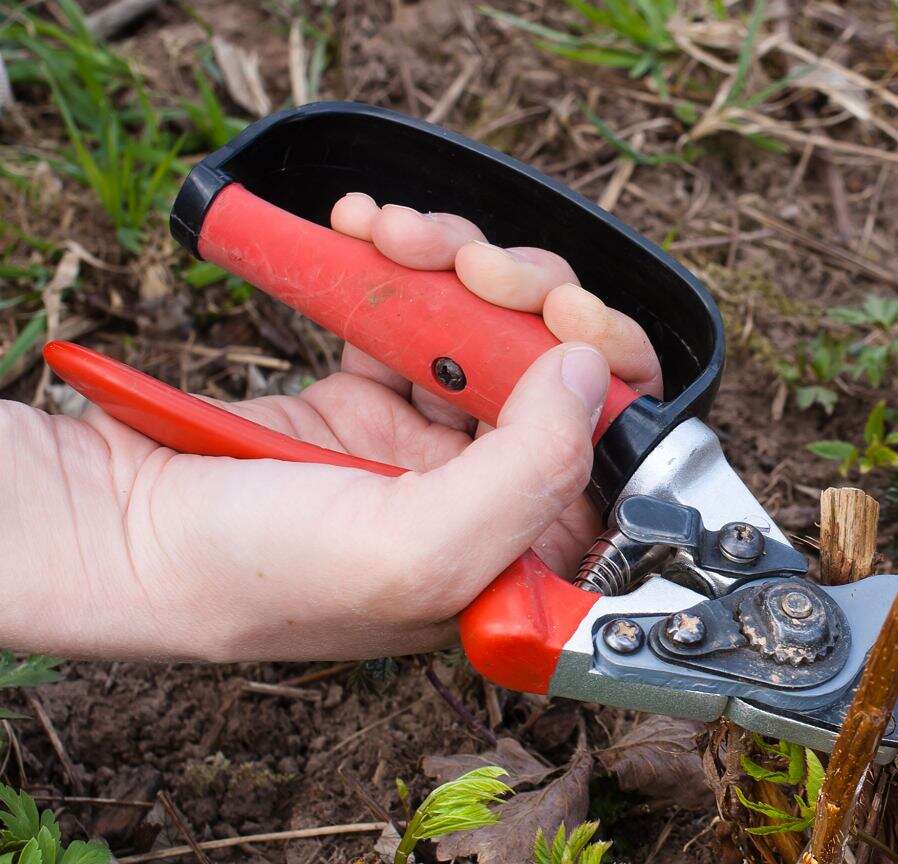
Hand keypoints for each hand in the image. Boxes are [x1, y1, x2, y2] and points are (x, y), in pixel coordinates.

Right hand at [0, 195, 661, 661]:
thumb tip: (590, 373)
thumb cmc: (252, 573)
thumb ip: (530, 471)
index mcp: (515, 554)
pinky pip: (412, 308)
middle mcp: (481, 497)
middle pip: (558, 371)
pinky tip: (366, 228)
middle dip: (529, 296)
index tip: (570, 318)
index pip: (611, 454)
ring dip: (459, 262)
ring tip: (403, 235)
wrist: (107, 527)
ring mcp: (422, 441)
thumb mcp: (418, 552)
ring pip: (489, 324)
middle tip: (481, 268)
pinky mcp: (366, 392)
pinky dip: (396, 261)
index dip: (609, 374)